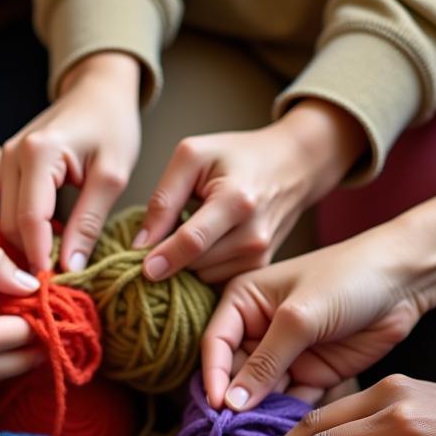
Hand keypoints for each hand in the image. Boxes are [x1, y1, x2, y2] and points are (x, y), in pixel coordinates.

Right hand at [0, 52, 140, 271]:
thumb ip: (88, 223)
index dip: (41, 258)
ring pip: (6, 220)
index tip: (55, 287)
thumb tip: (70, 268)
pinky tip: (46, 247)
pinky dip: (25, 231)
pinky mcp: (6, 166)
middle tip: (58, 284)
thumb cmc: (112, 127)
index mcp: (37, 154)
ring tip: (54, 269)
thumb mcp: (111, 178)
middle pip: (11, 224)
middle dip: (31, 256)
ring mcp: (4, 159)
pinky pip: (8, 208)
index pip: (30, 220)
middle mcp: (11, 155)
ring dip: (27, 247)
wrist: (98, 90)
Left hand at [138, 99, 365, 284]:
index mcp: (236, 201)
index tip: (142, 271)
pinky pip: (218, 281)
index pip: (193, 241)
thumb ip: (163, 198)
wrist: (295, 165)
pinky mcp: (260, 268)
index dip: (165, 257)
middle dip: (170, 260)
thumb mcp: (193, 157)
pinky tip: (201, 249)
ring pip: (204, 278)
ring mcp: (260, 256)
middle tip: (156, 243)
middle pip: (195, 265)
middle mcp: (253, 234)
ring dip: (187, 266)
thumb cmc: (238, 155)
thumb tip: (140, 245)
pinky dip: (203, 270)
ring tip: (186, 238)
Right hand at [201, 229, 425, 410]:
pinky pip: (290, 402)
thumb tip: (230, 404)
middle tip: (232, 434)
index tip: (217, 407)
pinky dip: (286, 419)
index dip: (213, 376)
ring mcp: (286, 356)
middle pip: (234, 374)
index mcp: (243, 302)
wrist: (406, 279)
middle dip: (234, 403)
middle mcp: (258, 330)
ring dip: (258, 415)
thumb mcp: (300, 317)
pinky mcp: (312, 375)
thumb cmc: (348, 278)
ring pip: (261, 393)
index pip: (216, 345)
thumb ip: (265, 362)